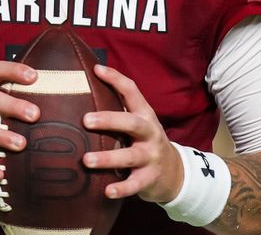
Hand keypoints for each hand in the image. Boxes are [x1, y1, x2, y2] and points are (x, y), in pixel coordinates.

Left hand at [82, 63, 183, 202]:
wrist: (175, 173)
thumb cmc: (145, 141)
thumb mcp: (138, 121)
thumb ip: (119, 107)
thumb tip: (87, 84)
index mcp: (144, 114)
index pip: (132, 91)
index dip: (115, 79)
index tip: (96, 69)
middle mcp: (149, 133)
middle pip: (131, 123)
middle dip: (109, 121)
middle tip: (86, 120)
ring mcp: (151, 156)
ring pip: (129, 156)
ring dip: (107, 158)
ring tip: (86, 160)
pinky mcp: (149, 179)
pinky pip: (134, 185)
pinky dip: (121, 188)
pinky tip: (106, 191)